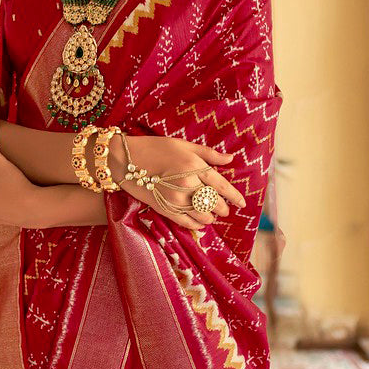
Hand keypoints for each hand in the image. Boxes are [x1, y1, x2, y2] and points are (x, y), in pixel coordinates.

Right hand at [112, 134, 246, 231]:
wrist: (126, 159)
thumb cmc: (156, 147)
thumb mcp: (183, 144)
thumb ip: (208, 154)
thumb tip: (230, 159)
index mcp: (194, 166)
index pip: (221, 186)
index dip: (234, 196)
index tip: (242, 203)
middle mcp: (187, 184)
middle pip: (213, 202)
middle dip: (222, 208)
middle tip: (224, 209)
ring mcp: (175, 199)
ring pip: (202, 215)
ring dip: (210, 217)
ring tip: (211, 214)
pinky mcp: (164, 209)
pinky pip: (186, 222)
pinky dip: (197, 225)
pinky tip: (200, 222)